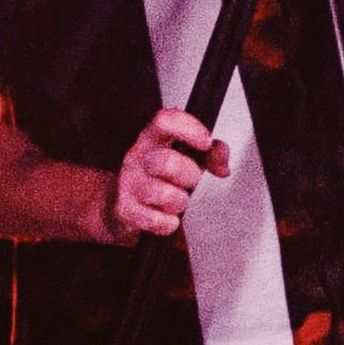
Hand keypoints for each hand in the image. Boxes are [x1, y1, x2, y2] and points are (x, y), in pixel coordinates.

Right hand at [104, 108, 223, 239]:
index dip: (189, 129)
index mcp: (151, 138)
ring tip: (176, 200)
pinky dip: (168, 223)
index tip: (205, 143)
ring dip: (179, 202)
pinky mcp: (124, 209)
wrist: (122, 207)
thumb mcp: (186, 158)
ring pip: (164, 194)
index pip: (165, 121)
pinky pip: (157, 220)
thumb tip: (222, 165)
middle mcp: (136, 157)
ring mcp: (127, 183)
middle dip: (189, 176)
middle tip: (190, 181)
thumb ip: (212, 155)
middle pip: (168, 162)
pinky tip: (165, 216)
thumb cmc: (159, 178)